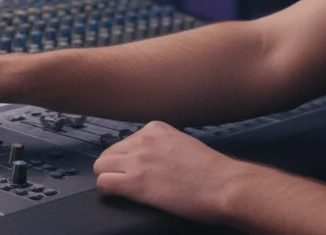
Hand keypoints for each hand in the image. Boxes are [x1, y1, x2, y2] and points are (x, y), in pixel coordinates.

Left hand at [93, 121, 252, 224]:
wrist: (224, 186)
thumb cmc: (213, 172)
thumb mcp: (184, 144)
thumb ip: (164, 146)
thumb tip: (153, 159)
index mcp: (155, 128)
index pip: (125, 141)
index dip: (128, 158)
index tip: (137, 169)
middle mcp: (143, 139)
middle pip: (109, 152)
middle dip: (115, 167)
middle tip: (127, 182)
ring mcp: (137, 160)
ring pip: (101, 166)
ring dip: (109, 178)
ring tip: (123, 190)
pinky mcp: (135, 183)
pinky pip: (104, 183)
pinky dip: (108, 191)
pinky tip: (119, 196)